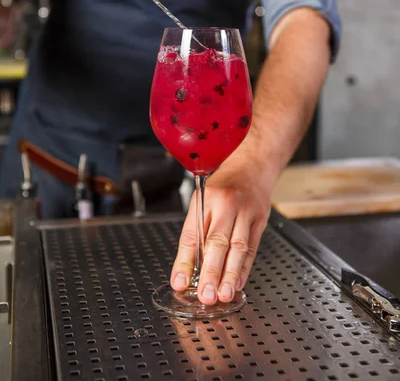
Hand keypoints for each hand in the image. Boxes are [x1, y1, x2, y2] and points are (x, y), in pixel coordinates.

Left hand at [171, 165, 270, 304]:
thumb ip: (195, 232)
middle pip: (217, 241)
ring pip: (238, 247)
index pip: (192, 234)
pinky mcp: (261, 220)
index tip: (179, 282)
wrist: (252, 166)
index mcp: (206, 199)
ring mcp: (246, 212)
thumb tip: (186, 269)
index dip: (185, 261)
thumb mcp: (202, 200)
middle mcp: (226, 204)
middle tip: (205, 295)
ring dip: (230, 275)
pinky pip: (252, 248)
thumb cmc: (223, 185)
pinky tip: (237, 283)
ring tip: (222, 295)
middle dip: (211, 272)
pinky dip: (245, 269)